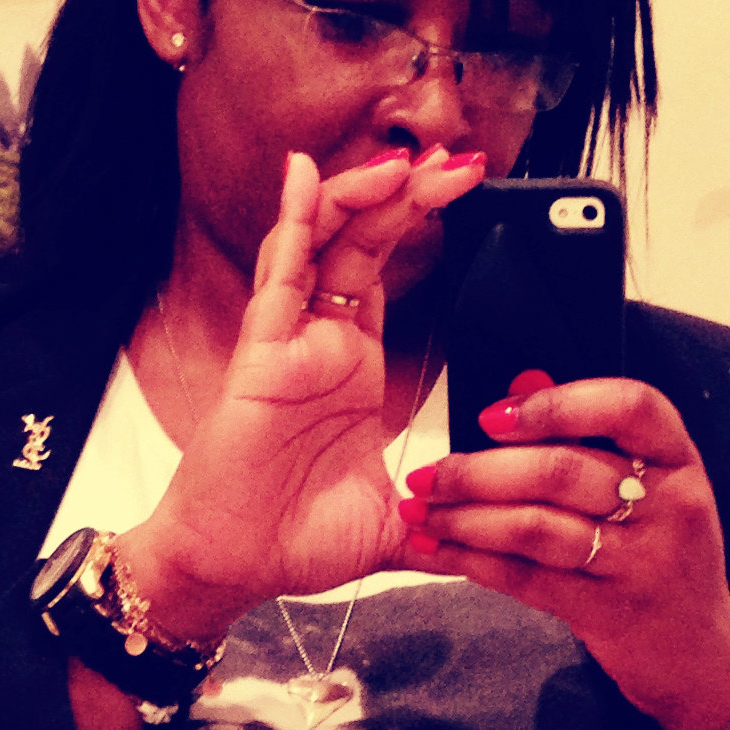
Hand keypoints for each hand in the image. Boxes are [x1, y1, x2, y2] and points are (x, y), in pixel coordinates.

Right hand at [122, 145, 482, 640]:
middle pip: (362, 243)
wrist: (236, 569)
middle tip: (460, 160)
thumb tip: (494, 536)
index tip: (466, 188)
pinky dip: (294, 221)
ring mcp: (290, 343)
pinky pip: (280, 275)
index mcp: (352, 369)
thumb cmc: (293, 541)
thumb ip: (443, 518)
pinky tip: (305, 174)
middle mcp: (321, 345)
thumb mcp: (396, 524)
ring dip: (361, 196)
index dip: (419, 223)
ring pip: (323, 243)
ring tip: (406, 161)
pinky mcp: (261, 354)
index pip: (385, 272)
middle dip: (409, 195)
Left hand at [392, 368, 729, 729]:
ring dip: (465, 519)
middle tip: (427, 476)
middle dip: (479, 472)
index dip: (557, 403)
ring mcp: (641, 563)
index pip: (630, 407)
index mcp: (680, 462)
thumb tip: (521, 381)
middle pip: (562, 471)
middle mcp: (670, 507)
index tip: (491, 417)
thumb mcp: (649, 489)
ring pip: (536, 528)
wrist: (695, 653)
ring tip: (420, 514)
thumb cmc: (658, 553)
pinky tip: (437, 552)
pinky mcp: (608, 610)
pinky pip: (527, 579)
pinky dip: (473, 562)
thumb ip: (590, 434)